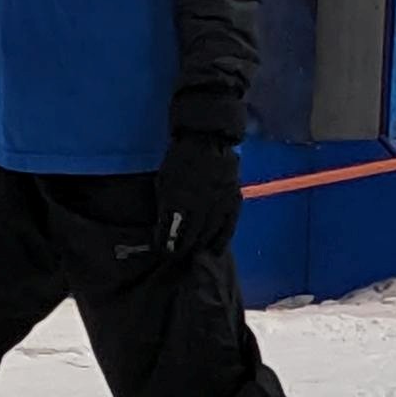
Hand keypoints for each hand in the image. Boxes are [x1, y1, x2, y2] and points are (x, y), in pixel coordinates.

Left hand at [154, 133, 241, 257]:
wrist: (207, 140)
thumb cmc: (180, 161)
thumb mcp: (164, 181)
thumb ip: (165, 204)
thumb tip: (164, 227)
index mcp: (177, 198)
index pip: (170, 231)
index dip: (165, 245)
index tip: (162, 251)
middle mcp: (199, 204)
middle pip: (190, 237)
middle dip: (182, 250)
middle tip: (176, 257)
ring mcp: (218, 203)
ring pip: (209, 235)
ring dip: (200, 248)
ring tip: (193, 254)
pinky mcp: (233, 202)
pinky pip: (228, 228)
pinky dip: (221, 241)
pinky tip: (215, 250)